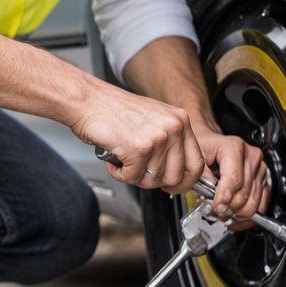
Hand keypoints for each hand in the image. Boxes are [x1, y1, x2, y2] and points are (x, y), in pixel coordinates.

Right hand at [70, 79, 205, 192]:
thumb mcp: (153, 120)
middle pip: (175, 177)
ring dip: (133, 176)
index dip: (185, 181)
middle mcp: (173, 127)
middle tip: (140, 172)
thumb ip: (169, 143)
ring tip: (123, 160)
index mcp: (180, 120)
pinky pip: (132, 178)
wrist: (88, 100)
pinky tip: (114, 159)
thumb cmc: (113, 110)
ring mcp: (157, 138)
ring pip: (152, 180)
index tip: (174, 186)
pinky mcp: (138, 149)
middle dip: (154, 182)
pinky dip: (119, 173)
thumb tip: (176, 172)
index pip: (196, 163)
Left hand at [195, 128, 269, 220]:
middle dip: (229, 207)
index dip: (225, 197)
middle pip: (244, 192)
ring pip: (254, 200)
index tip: (217, 208)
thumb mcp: (196, 156)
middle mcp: (251, 156)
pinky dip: (248, 214)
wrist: (211, 141)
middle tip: (216, 213)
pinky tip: (236, 218)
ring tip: (224, 214)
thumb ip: (201, 174)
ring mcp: (259, 167)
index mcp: (234, 147)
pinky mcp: (263, 178)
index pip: (235, 178)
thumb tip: (208, 192)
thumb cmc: (204, 146)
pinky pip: (261, 202)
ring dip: (238, 212)